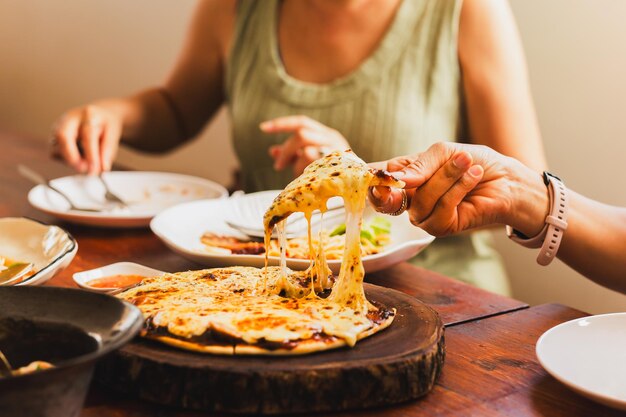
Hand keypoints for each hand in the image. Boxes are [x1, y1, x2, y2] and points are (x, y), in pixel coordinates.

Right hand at [51, 104, 122, 173]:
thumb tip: (102, 168)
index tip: (95, 169)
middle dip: (71, 157)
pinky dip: (66, 159)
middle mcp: (70, 118)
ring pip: (56, 146)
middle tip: (83, 170)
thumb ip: (108, 151)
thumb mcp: (113, 134)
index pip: (88, 135)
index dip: (91, 154)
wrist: (98, 114)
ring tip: (86, 164)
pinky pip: (54, 152)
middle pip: (63, 136)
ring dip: (70, 160)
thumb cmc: (105, 124)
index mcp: (88, 115)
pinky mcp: (53, 136)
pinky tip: (78, 158)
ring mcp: (58, 125)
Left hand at [260, 116, 349, 175]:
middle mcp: (332, 138)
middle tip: (278, 166)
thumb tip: (272, 151)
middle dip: (286, 149)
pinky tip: (309, 179)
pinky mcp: (338, 162)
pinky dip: (307, 171)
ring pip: (308, 148)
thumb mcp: (310, 162)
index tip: (262, 128)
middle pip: (302, 133)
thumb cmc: (334, 176)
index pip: (301, 122)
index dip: (281, 124)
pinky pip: (313, 163)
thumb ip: (292, 155)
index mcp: (326, 134)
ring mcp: (336, 149)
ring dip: (299, 163)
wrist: (361, 187)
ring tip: (300, 175)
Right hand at [368, 142, 548, 237]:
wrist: (505, 179)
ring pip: (420, 200)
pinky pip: (440, 209)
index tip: (370, 173)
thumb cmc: (472, 161)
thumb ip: (418, 165)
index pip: (375, 183)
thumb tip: (396, 179)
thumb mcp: (442, 152)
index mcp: (403, 177)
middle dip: (399, 184)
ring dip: (445, 177)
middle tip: (408, 175)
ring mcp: (423, 215)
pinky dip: (457, 189)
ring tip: (465, 161)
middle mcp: (408, 199)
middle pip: (389, 196)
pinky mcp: (440, 227)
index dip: (368, 181)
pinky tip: (472, 175)